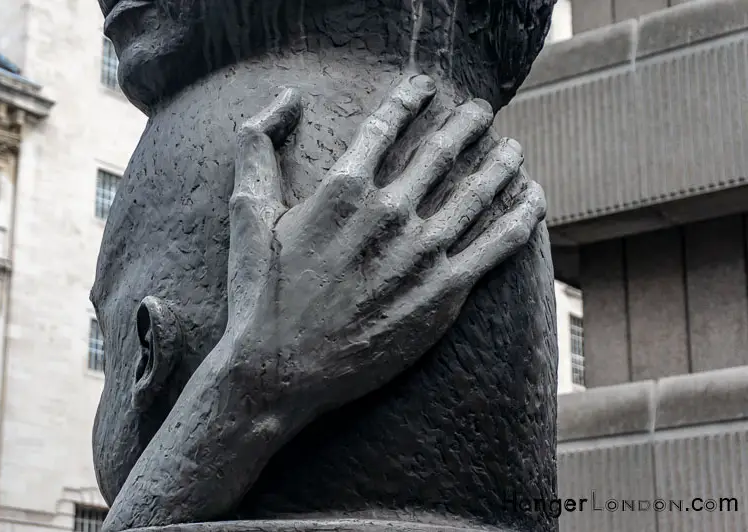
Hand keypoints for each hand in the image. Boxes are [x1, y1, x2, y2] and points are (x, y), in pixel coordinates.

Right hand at [227, 74, 545, 416]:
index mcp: (343, 190)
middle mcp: (388, 214)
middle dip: (466, 122)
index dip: (411, 97)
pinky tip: (535, 196)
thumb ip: (255, 144)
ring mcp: (421, 254)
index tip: (428, 86)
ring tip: (515, 147)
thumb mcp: (246, 210)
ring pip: (478, 191)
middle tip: (482, 110)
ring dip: (502, 161)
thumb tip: (287, 96)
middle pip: (441, 151)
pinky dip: (523, 215)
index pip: (387, 125)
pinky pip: (498, 245)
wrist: (280, 370)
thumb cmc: (259, 293)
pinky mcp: (444, 294)